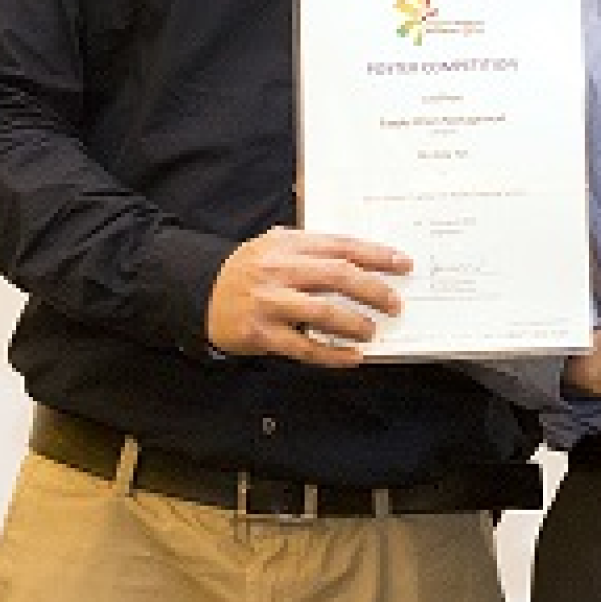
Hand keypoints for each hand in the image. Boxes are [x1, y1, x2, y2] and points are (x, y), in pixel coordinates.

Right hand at [205, 227, 410, 366]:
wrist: (197, 292)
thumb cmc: (246, 271)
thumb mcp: (274, 246)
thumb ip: (310, 249)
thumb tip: (360, 258)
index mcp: (288, 245)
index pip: (341, 246)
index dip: (377, 255)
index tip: (403, 263)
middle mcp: (279, 271)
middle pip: (338, 276)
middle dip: (374, 290)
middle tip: (394, 304)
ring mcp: (270, 302)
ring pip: (324, 311)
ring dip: (355, 323)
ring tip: (372, 331)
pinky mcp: (262, 333)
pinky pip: (304, 347)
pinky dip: (333, 354)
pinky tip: (352, 357)